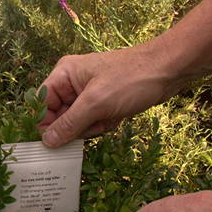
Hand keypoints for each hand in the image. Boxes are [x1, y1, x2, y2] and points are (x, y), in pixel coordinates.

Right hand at [37, 38, 184, 147]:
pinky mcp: (103, 102)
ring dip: (91, 127)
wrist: (169, 69)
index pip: (41, 104)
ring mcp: (88, 93)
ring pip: (76, 122)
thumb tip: (47, 142)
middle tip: (93, 125)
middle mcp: (72, 83)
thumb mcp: (96, 103)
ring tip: (107, 119)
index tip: (55, 142)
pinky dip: (103, 125)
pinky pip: (93, 122)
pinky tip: (116, 117)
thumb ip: (69, 123)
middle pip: (58, 116)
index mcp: (64, 74)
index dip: (46, 124)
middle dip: (75, 126)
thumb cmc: (132, 78)